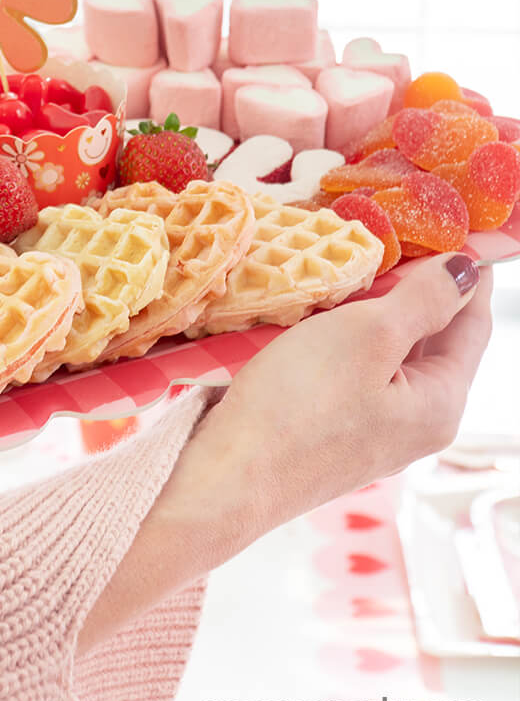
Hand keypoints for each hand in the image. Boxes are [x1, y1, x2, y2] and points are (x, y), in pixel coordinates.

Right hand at [169, 252, 491, 544]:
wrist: (227, 475)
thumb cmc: (299, 404)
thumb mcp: (368, 335)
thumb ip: (424, 300)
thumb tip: (466, 270)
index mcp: (441, 405)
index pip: (473, 324)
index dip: (468, 272)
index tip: (456, 225)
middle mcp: (416, 423)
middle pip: (434, 339)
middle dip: (421, 287)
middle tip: (397, 232)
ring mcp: (374, 430)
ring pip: (392, 354)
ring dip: (381, 308)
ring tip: (360, 261)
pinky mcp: (334, 431)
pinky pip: (358, 370)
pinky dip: (352, 334)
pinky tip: (327, 311)